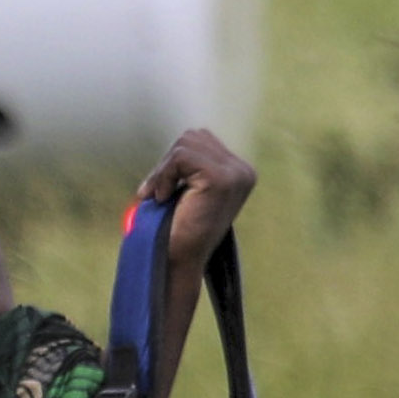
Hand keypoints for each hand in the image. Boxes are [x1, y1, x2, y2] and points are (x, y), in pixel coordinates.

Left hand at [143, 126, 256, 273]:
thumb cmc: (176, 228)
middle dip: (167, 163)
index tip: (160, 190)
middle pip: (192, 137)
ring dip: (163, 170)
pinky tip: (163, 197)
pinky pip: (181, 157)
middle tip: (155, 193)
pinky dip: (163, 175)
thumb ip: (192, 165)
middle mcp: (243, 170)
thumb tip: (182, 139)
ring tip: (160, 197)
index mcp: (239, 172)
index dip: (172, 161)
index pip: (200, 140)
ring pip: (185, 144)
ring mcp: (236, 174)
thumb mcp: (188, 190)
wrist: (178, 260)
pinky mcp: (221, 178)